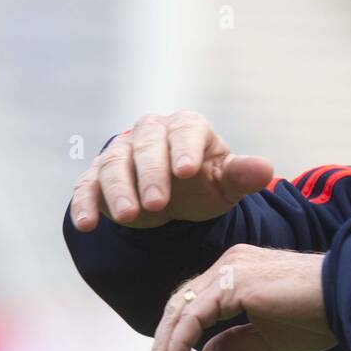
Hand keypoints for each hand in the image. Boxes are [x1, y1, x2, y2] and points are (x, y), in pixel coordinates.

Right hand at [68, 110, 273, 230]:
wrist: (176, 194)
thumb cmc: (205, 183)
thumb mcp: (226, 183)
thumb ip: (243, 175)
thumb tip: (265, 169)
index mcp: (187, 127)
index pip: (185, 132)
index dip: (185, 150)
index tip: (187, 171)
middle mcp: (150, 132)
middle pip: (146, 147)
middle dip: (150, 175)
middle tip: (157, 204)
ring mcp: (120, 153)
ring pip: (114, 165)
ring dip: (119, 191)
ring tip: (128, 217)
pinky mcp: (97, 177)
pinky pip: (87, 186)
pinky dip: (85, 204)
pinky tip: (88, 224)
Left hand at [149, 245, 336, 350]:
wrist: (346, 297)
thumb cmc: (318, 314)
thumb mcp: (271, 336)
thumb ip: (237, 344)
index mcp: (238, 271)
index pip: (194, 301)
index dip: (177, 335)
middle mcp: (230, 263)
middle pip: (180, 304)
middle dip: (164, 344)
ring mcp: (230, 269)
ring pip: (181, 311)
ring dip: (166, 350)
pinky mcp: (233, 283)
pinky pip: (192, 319)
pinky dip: (177, 347)